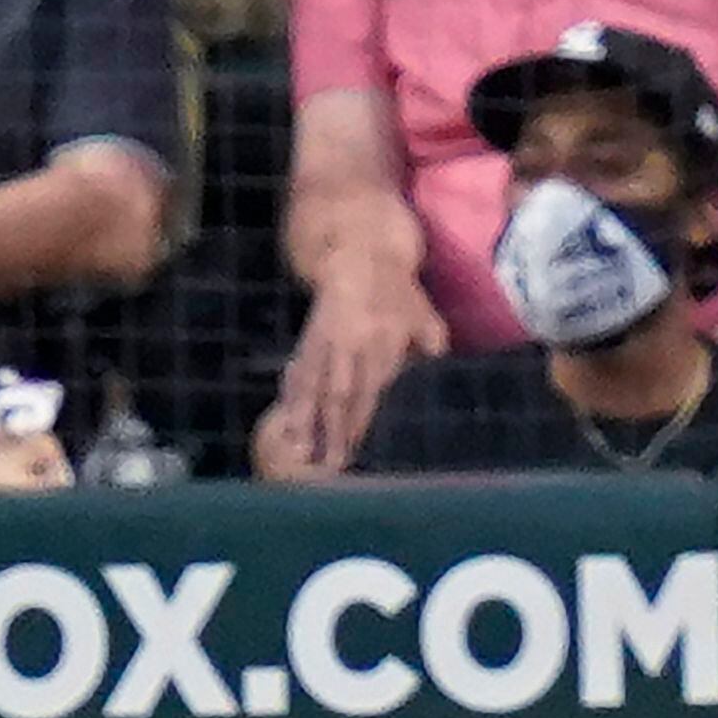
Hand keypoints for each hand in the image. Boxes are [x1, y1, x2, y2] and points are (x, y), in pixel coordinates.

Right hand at [268, 271, 448, 478]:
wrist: (359, 253)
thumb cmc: (400, 293)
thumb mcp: (426, 319)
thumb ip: (431, 347)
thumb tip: (433, 372)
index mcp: (383, 344)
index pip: (369, 392)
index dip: (358, 423)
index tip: (352, 451)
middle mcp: (351, 343)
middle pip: (337, 393)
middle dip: (329, 430)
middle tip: (323, 463)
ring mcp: (327, 339)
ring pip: (312, 383)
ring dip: (303, 417)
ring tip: (294, 446)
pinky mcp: (310, 335)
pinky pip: (299, 366)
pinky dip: (292, 392)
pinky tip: (284, 415)